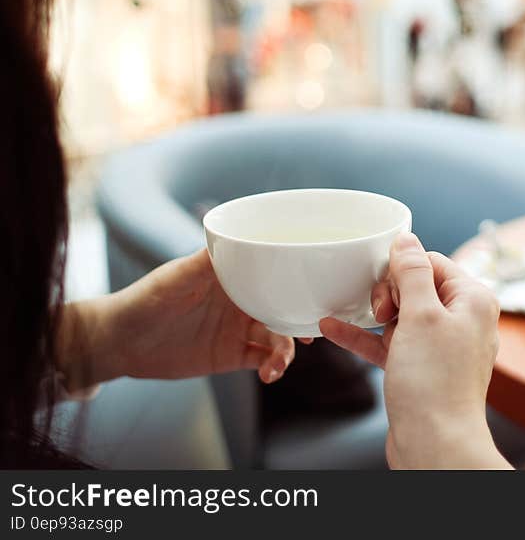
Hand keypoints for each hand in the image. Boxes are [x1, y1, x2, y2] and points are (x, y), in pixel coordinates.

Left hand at [58, 249, 299, 391]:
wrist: (120, 342)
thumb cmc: (145, 299)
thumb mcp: (176, 277)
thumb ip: (206, 261)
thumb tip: (234, 239)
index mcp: (235, 275)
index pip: (274, 272)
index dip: (297, 280)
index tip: (315, 289)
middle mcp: (242, 300)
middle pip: (284, 306)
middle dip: (302, 319)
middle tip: (314, 334)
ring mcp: (239, 328)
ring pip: (278, 336)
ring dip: (287, 349)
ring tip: (278, 364)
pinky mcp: (232, 355)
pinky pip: (263, 360)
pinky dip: (272, 367)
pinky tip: (269, 374)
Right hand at [320, 232, 510, 468]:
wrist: (435, 445)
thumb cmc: (435, 384)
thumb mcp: (421, 315)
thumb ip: (412, 273)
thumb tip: (406, 240)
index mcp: (473, 301)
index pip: (434, 262)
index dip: (403, 269)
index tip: (383, 282)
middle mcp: (461, 321)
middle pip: (416, 286)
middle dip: (388, 293)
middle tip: (380, 311)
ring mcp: (440, 347)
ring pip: (401, 315)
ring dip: (372, 314)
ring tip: (351, 312)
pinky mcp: (420, 369)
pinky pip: (389, 343)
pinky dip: (365, 337)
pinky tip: (332, 328)